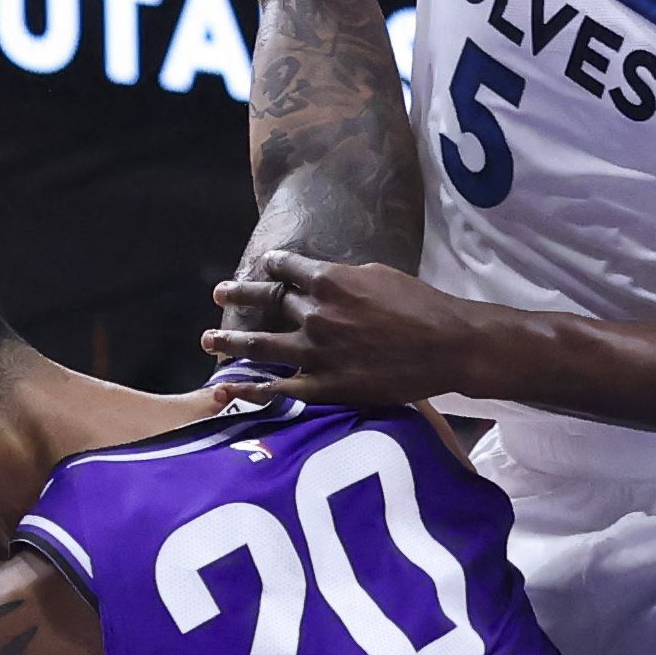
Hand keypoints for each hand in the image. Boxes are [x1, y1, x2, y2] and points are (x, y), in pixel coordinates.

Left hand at [205, 254, 482, 406]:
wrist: (447, 346)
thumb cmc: (422, 306)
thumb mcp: (380, 275)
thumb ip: (344, 278)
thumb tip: (322, 282)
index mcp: (329, 281)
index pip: (286, 268)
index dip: (272, 265)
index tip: (264, 266)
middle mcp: (315, 314)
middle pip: (266, 301)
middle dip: (239, 294)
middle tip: (219, 291)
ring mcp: (316, 352)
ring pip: (259, 345)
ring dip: (230, 340)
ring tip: (208, 338)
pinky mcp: (325, 386)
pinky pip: (277, 389)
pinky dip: (249, 389)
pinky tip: (226, 387)